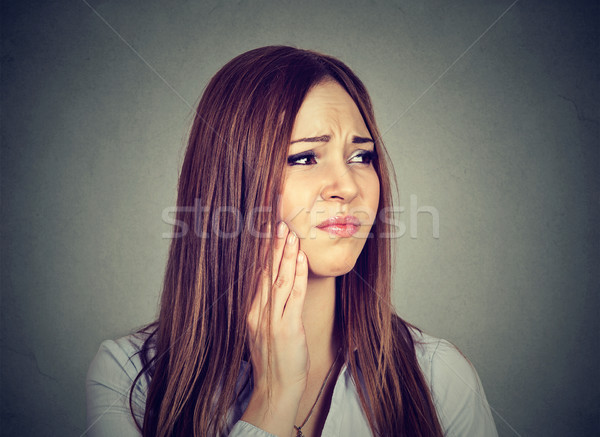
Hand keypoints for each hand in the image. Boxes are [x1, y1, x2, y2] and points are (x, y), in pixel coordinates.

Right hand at [242, 221, 308, 434]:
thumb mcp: (262, 331)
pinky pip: (293, 296)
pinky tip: (300, 259)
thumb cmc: (272, 360)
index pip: (257, 275)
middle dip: (273, 246)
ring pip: (279, 279)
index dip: (262, 252)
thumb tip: (270, 287)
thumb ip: (264, 308)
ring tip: (290, 233)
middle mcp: (258, 312)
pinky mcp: (287, 327)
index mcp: (251, 311)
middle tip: (278, 222)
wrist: (275, 388)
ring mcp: (271, 319)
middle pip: (266, 272)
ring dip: (285, 255)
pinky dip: (297, 275)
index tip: (266, 232)